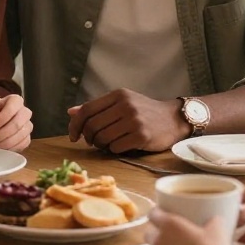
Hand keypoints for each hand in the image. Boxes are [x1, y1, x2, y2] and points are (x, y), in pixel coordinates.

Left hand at [0, 93, 32, 150]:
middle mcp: (25, 112)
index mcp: (16, 100)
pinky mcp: (28, 138)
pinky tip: (1, 148)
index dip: (1, 120)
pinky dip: (10, 148)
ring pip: (20, 136)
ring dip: (4, 143)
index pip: (11, 109)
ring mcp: (28, 125)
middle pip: (17, 124)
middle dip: (1, 134)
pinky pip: (22, 144)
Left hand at [66, 89, 185, 152]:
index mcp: (118, 95)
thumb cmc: (144, 111)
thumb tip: (71, 112)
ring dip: (101, 145)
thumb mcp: (121, 103)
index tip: (74, 136)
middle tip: (93, 142)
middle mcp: (125, 105)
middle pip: (92, 126)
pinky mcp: (142, 136)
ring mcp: (134, 120)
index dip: (75, 125)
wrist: (174, 118)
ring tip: (107, 144)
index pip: (86, 110)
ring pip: (103, 138)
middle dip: (88, 138)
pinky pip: (116, 147)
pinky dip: (114, 150)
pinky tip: (121, 146)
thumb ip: (97, 108)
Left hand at [146, 208, 234, 244]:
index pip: (153, 213)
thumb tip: (214, 219)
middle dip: (157, 235)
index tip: (165, 216)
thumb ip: (212, 220)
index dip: (158, 214)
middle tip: (173, 239)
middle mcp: (157, 241)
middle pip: (149, 234)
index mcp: (169, 225)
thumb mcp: (218, 231)